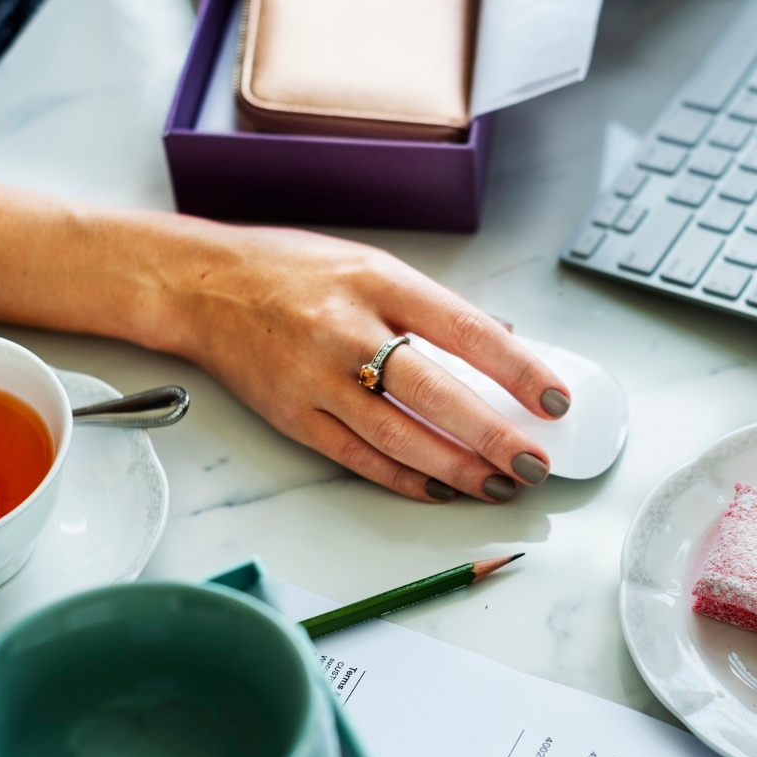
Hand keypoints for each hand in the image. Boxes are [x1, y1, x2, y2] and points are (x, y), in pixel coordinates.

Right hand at [166, 226, 570, 502]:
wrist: (202, 287)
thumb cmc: (293, 272)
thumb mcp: (371, 267)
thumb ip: (430, 308)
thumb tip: (501, 345)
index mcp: (379, 283)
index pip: (466, 330)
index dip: (518, 370)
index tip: (554, 398)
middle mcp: (348, 330)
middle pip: (437, 393)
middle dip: (494, 436)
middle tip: (535, 462)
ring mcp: (316, 378)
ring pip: (399, 436)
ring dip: (457, 469)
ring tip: (498, 485)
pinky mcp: (292, 417)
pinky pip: (358, 458)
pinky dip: (404, 479)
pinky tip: (440, 489)